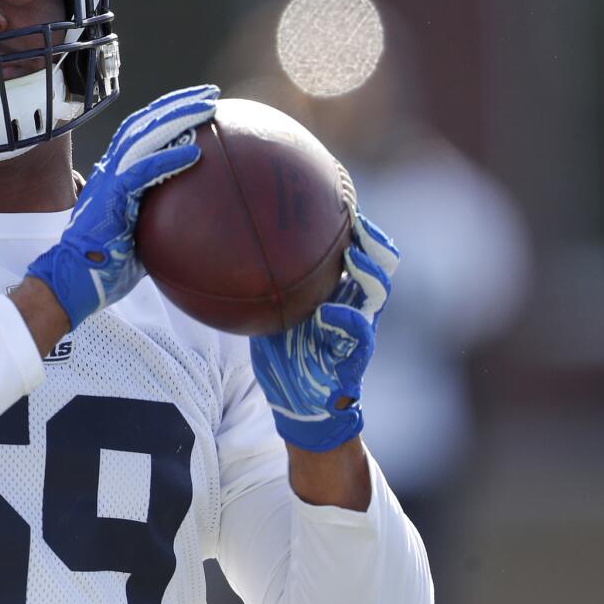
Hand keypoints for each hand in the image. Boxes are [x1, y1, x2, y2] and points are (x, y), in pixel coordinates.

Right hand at [27, 85, 218, 329]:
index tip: (199, 104)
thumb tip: (198, 221)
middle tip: (211, 93)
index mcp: (115, 174)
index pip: (143, 132)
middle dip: (178, 104)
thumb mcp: (141, 234)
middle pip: (145, 123)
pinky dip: (168, 159)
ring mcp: (109, 180)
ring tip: (207, 107)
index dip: (168, 113)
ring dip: (177, 118)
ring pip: (144, 136)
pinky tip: (194, 153)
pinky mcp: (111, 197)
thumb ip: (162, 218)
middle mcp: (110, 169)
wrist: (73, 279)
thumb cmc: (107, 265)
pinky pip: (143, 172)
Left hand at [248, 212, 399, 452]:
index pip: (355, 250)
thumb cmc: (286, 356)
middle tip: (356, 219)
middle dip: (373, 240)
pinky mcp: (356, 357)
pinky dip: (348, 320)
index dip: (354, 225)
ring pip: (377, 292)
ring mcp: (358, 329)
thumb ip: (264, 289)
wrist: (299, 404)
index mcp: (337, 292)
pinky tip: (330, 312)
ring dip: (368, 272)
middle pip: (379, 263)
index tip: (341, 198)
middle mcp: (353, 304)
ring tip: (354, 255)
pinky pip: (360, 335)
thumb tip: (225, 255)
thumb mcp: (271, 316)